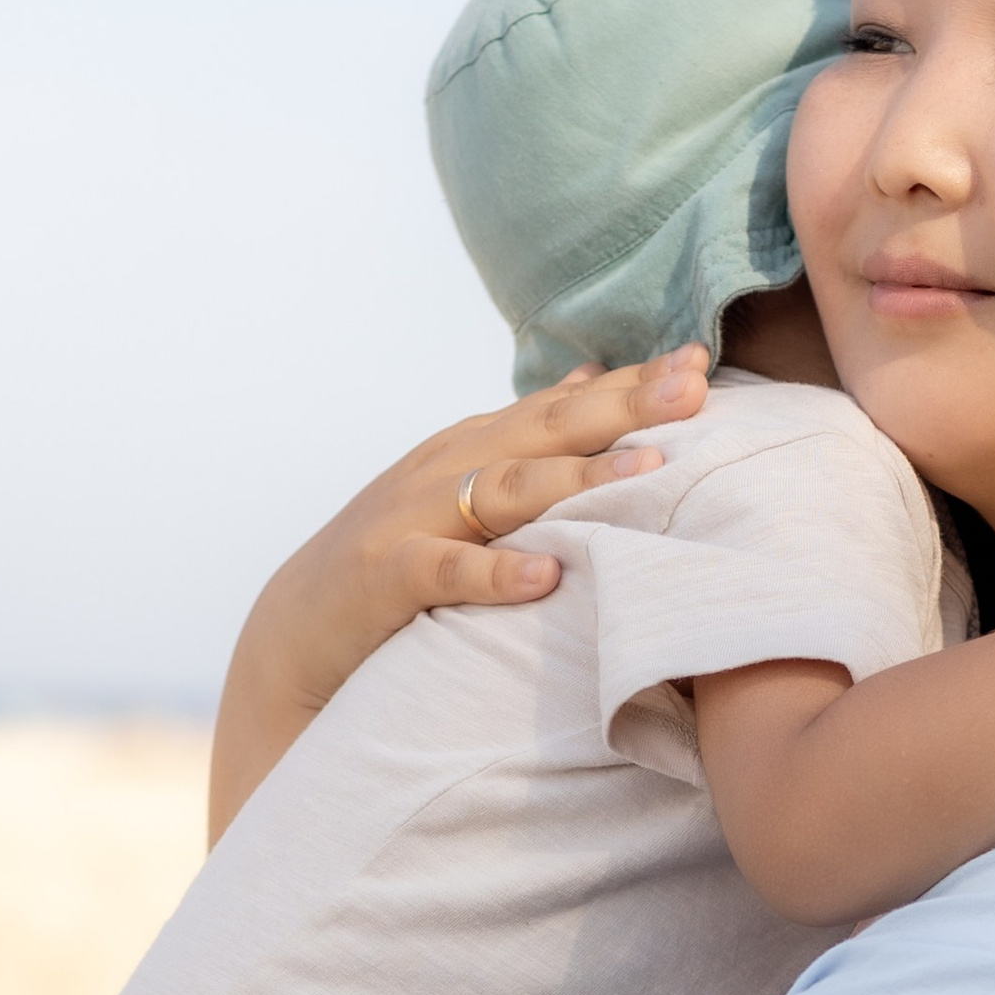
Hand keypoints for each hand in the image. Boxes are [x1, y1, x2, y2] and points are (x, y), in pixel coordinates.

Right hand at [210, 347, 711, 835]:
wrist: (296, 631)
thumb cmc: (397, 562)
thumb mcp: (464, 488)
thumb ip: (527, 437)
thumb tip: (593, 377)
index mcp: (473, 446)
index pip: (564, 405)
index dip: (629, 383)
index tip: (699, 363)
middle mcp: (448, 468)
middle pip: (546, 428)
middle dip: (623, 405)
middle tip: (693, 389)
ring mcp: (413, 518)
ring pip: (506, 488)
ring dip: (579, 480)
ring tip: (648, 471)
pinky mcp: (385, 577)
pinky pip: (447, 571)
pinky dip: (494, 572)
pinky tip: (544, 575)